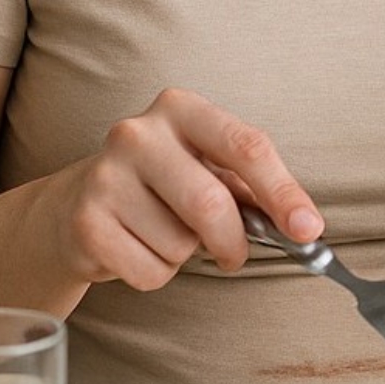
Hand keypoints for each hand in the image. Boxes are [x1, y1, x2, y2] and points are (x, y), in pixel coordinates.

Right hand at [43, 88, 321, 290]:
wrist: (76, 203)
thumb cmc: (162, 186)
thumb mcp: (208, 169)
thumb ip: (253, 190)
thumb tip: (304, 225)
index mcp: (181, 109)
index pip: (246, 147)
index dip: (283, 192)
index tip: (308, 229)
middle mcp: (138, 134)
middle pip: (210, 202)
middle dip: (233, 241)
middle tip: (234, 256)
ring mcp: (106, 176)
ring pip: (179, 244)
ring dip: (186, 255)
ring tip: (163, 234)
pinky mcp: (85, 221)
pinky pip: (149, 271)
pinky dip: (157, 274)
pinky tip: (137, 248)